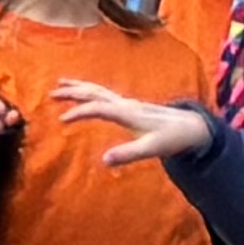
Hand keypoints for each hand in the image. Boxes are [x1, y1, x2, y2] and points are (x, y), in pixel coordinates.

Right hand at [49, 79, 211, 169]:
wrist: (191, 126)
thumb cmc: (172, 138)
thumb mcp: (151, 149)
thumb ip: (128, 154)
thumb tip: (103, 160)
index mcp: (128, 113)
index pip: (98, 107)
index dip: (79, 112)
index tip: (61, 119)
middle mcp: (126, 104)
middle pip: (95, 92)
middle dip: (73, 92)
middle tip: (52, 93)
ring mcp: (128, 103)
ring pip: (99, 90)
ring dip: (79, 87)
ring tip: (61, 84)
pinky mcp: (130, 106)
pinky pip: (105, 94)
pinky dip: (90, 91)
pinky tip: (85, 94)